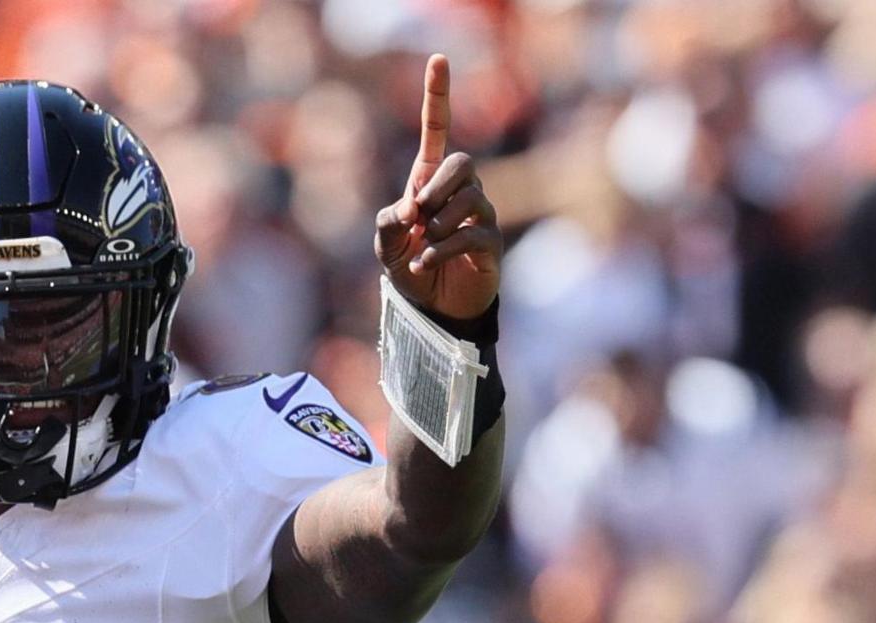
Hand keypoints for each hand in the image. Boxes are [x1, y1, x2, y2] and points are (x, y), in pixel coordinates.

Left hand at [373, 55, 501, 321]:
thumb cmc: (409, 269)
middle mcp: (460, 192)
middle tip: (418, 216)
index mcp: (430, 182)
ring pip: (469, 199)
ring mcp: (479, 215)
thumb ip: (388, 221)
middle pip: (462, 162)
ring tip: (423, 247)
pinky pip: (471, 233)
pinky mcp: (489, 244)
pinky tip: (425, 262)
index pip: (438, 131)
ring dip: (438, 224)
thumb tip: (411, 208)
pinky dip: (441, 249)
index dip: (438, 96)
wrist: (431, 309)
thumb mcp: (386, 244)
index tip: (439, 59)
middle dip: (437, 186)